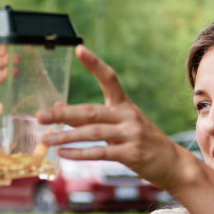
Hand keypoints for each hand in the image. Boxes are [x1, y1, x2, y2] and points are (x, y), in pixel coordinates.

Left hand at [36, 45, 193, 189]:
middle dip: (63, 113)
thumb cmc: (141, 142)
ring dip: (66, 136)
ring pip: (92, 132)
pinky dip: (80, 154)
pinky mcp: (132, 154)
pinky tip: (63, 154)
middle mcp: (128, 115)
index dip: (94, 63)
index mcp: (124, 104)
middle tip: (40, 116)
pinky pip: (101, 152)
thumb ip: (88, 118)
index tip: (78, 49)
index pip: (109, 78)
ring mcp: (131, 134)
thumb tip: (58, 107)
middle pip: (90, 111)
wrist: (172, 164)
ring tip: (46, 139)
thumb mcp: (118, 126)